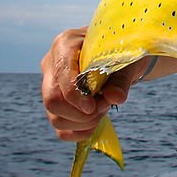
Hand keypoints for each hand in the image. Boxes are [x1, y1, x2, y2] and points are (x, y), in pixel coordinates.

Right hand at [40, 26, 137, 141]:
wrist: (119, 53)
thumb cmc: (121, 51)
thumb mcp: (126, 59)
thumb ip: (121, 79)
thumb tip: (116, 98)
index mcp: (65, 44)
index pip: (61, 73)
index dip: (75, 94)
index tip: (93, 107)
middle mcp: (52, 64)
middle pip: (52, 100)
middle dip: (80, 112)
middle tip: (104, 106)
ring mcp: (50, 86)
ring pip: (55, 117)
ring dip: (83, 122)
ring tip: (103, 109)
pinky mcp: (56, 104)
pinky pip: (60, 128)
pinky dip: (78, 132)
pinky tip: (95, 124)